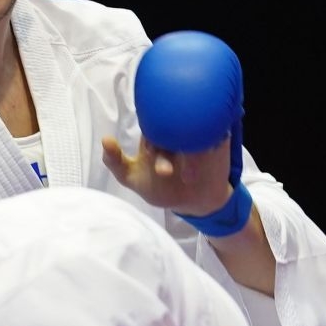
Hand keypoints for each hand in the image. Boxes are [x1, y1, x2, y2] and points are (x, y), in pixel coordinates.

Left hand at [101, 133, 233, 215]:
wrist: (195, 203)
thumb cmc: (161, 188)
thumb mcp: (133, 178)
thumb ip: (115, 162)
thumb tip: (105, 139)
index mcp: (155, 131)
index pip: (152, 122)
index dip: (151, 136)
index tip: (150, 155)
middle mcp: (177, 127)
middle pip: (175, 123)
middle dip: (171, 145)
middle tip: (165, 172)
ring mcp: (199, 131)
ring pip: (197, 127)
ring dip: (193, 149)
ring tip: (188, 176)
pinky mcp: (220, 136)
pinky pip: (219, 129)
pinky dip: (214, 140)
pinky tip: (208, 157)